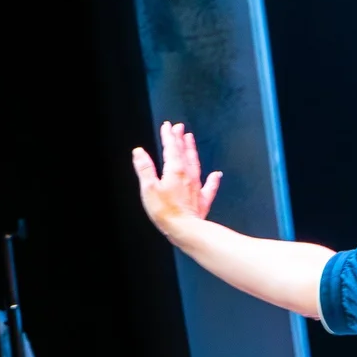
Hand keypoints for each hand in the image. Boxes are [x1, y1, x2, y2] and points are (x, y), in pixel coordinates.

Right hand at [131, 121, 222, 240]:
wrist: (185, 230)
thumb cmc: (166, 211)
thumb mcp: (149, 188)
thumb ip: (145, 168)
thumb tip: (139, 152)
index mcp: (174, 171)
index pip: (171, 148)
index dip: (168, 136)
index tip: (167, 126)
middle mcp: (188, 176)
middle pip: (184, 153)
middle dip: (180, 139)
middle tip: (179, 128)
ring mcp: (196, 188)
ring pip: (195, 164)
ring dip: (192, 151)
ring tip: (191, 140)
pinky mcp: (201, 201)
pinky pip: (209, 188)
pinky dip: (213, 180)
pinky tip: (217, 174)